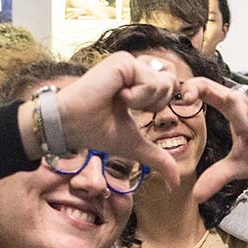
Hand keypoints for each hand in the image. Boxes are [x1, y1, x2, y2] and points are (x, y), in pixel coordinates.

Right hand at [51, 52, 180, 187]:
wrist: (72, 126)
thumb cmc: (97, 132)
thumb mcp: (135, 146)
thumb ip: (158, 159)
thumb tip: (176, 186)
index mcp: (137, 82)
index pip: (170, 84)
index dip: (162, 102)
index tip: (142, 111)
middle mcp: (134, 68)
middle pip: (172, 82)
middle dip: (156, 103)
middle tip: (129, 107)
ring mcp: (128, 62)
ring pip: (164, 82)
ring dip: (144, 101)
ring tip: (120, 102)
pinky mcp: (123, 61)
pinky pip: (150, 81)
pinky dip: (138, 97)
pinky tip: (118, 97)